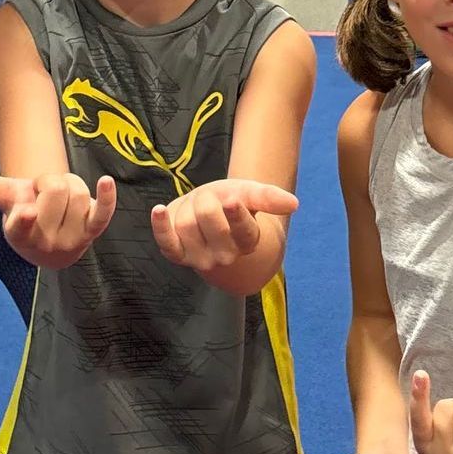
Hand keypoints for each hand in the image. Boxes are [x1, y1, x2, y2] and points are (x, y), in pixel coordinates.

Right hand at [0, 165, 116, 267]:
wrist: (52, 234)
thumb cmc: (27, 211)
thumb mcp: (7, 200)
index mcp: (19, 235)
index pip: (20, 226)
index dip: (25, 218)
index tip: (27, 211)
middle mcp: (45, 243)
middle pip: (56, 189)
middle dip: (50, 181)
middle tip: (45, 193)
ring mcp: (72, 240)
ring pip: (78, 192)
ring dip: (71, 185)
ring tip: (61, 199)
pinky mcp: (92, 231)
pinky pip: (102, 214)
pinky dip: (106, 198)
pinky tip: (106, 182)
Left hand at [150, 179, 298, 276]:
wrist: (207, 215)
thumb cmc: (232, 203)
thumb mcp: (251, 194)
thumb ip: (270, 198)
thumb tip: (294, 203)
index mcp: (248, 240)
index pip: (244, 231)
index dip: (236, 215)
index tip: (232, 200)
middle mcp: (225, 255)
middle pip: (208, 217)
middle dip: (206, 198)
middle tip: (210, 198)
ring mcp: (200, 259)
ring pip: (186, 223)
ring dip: (187, 206)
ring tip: (196, 209)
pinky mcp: (177, 255)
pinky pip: (166, 243)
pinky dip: (160, 226)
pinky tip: (159, 210)